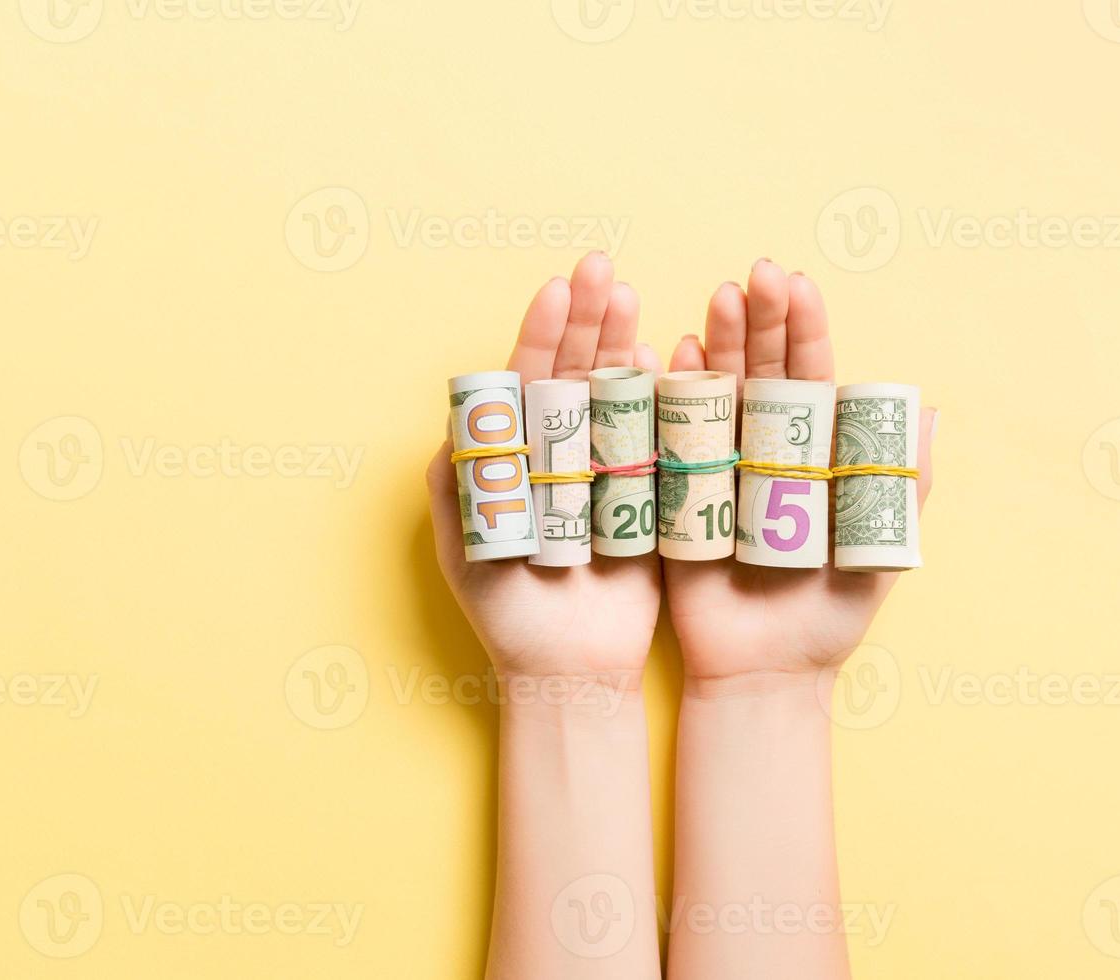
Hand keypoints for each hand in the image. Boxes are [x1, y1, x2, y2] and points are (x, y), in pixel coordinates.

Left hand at [425, 252, 661, 684]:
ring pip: (615, 393)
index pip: (525, 378)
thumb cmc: (505, 611)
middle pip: (572, 372)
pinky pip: (656, 435)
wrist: (568, 669)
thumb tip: (460, 417)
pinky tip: (665, 356)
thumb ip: (454, 481)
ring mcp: (604, 468)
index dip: (541, 332)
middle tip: (604, 270)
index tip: (559, 288)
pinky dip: (663, 396)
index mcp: (512, 455)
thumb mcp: (463, 545)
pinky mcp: (647, 493)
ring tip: (633, 298)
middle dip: (587, 319)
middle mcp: (557, 453)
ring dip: (622, 343)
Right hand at [664, 260, 936, 686]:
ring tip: (717, 301)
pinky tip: (667, 356)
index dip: (805, 330)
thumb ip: (904, 486)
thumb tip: (933, 410)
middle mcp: (765, 449)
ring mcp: (719, 466)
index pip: (812, 376)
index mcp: (816, 455)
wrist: (761, 672)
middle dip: (759, 320)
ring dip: (717, 345)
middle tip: (752, 275)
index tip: (796, 284)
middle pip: (763, 371)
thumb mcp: (881, 552)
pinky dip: (667, 395)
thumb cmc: (827, 619)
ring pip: (716, 392)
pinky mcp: (676, 493)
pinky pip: (669, 436)